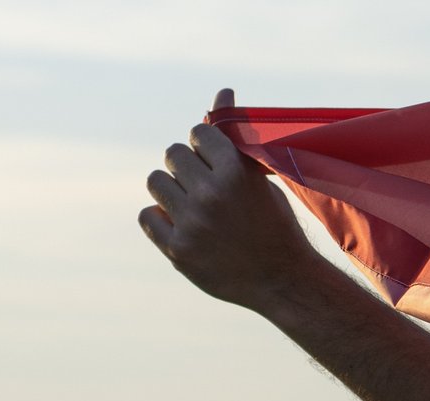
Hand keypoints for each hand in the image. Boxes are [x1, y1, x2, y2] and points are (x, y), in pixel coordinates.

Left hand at [139, 89, 329, 309]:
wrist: (282, 280)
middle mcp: (211, 195)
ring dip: (171, 189)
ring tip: (193, 204)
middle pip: (172, 154)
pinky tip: (182, 225)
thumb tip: (222, 91)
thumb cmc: (273, 222)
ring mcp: (191, 224)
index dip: (203, 144)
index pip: (196, 133)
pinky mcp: (177, 250)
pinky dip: (160, 218)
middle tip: (203, 183)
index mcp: (235, 172)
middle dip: (186, 165)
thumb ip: (233, 136)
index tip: (214, 159)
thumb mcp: (259, 176)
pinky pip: (147, 216)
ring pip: (156, 182)